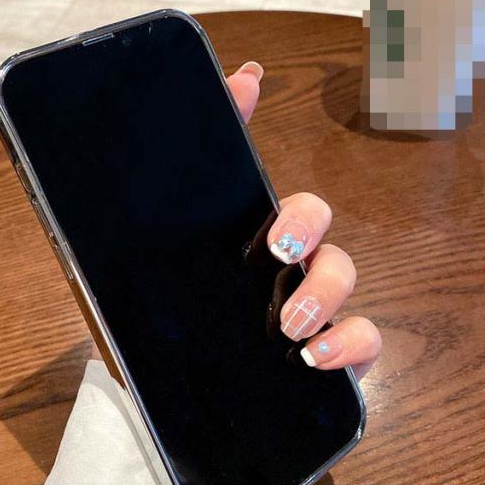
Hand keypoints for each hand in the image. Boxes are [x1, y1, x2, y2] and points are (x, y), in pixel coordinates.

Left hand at [93, 61, 380, 378]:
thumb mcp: (123, 275)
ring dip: (326, 289)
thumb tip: (122, 147)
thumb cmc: (147, 331)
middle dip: (303, 223)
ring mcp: (305, 305)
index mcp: (231, 238)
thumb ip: (126, 217)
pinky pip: (363, 340)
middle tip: (275, 250)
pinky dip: (351, 343)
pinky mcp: (326, 352)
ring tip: (288, 324)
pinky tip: (315, 358)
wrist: (152, 399)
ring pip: (343, 273)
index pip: (249, 174)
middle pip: (314, 219)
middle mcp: (275, 264)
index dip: (247, 121)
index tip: (245, 85)